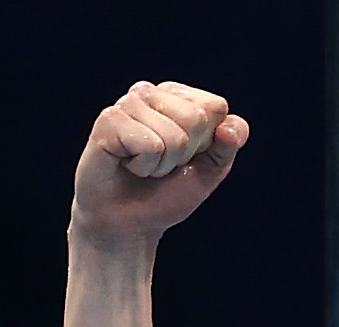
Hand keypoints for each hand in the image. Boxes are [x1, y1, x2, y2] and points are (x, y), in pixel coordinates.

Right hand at [74, 82, 247, 245]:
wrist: (130, 220)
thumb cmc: (167, 192)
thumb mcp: (210, 170)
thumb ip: (228, 146)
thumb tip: (230, 127)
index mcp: (178, 97)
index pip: (216, 106)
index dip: (208, 141)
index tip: (187, 155)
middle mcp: (150, 93)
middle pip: (196, 118)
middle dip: (185, 153)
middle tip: (163, 163)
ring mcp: (127, 103)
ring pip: (174, 136)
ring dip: (163, 163)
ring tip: (145, 165)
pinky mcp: (109, 119)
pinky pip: (150, 146)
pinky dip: (144, 166)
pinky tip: (128, 164)